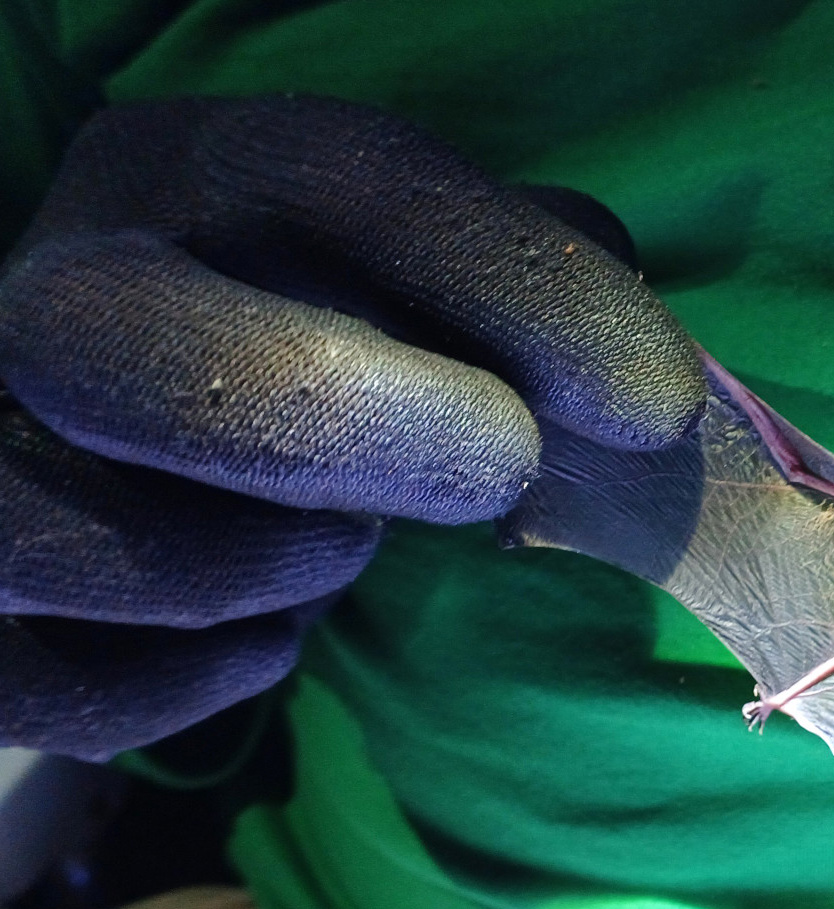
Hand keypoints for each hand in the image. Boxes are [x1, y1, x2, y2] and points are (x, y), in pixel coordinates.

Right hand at [0, 96, 704, 758]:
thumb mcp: (416, 277)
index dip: (519, 293)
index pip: (350, 187)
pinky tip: (265, 623)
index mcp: (191, 174)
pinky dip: (202, 676)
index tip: (652, 403)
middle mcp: (64, 295)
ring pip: (111, 546)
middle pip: (165, 359)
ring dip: (285, 563)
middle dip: (366, 428)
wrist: (136, 425)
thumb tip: (635, 384)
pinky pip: (75, 692)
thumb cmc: (325, 341)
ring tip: (343, 536)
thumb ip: (524, 291)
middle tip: (497, 469)